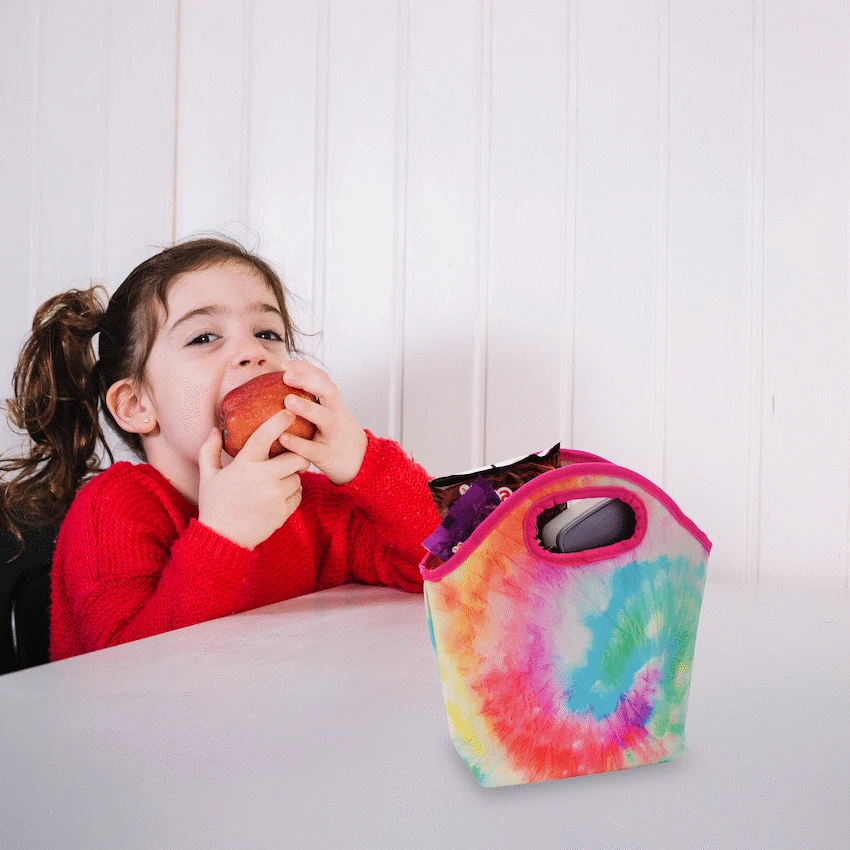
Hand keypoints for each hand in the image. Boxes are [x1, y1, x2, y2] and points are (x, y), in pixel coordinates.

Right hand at [197, 409, 310, 549]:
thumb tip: (215, 429)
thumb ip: (210, 450)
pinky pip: (299, 494)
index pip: (264, 436)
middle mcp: (263, 478)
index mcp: (244, 465)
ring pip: (298, 477)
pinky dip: (293, 493)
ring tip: (279, 480)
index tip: (288, 412)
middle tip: (292, 455)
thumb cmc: (214, 505)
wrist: (223, 538)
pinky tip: (279, 495)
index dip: (278, 421)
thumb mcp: (208, 476)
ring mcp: (275, 496)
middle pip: (296, 457)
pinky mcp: (284, 511)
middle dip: (298, 454)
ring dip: (293, 476)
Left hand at [277, 359, 367, 485]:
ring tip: (287, 401)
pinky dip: (298, 443)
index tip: (285, 365)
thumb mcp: (331, 413)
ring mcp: (333, 435)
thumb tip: (280, 384)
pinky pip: (313, 449)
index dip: (305, 369)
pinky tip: (283, 437)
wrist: (361, 462)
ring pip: (324, 418)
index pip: (323, 378)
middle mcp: (337, 415)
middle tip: (286, 376)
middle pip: (328, 392)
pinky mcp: (328, 456)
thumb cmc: (336, 434)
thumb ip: (313, 399)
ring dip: (307, 408)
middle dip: (308, 381)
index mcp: (334, 403)